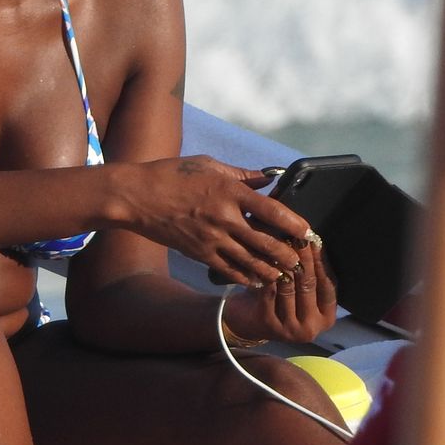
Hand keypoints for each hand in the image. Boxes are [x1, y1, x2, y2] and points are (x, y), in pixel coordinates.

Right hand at [125, 156, 312, 286]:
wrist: (137, 197)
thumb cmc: (172, 175)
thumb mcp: (209, 165)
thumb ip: (241, 175)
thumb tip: (267, 179)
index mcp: (230, 191)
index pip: (272, 211)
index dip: (294, 224)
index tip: (307, 232)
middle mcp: (224, 218)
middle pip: (266, 243)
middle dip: (287, 254)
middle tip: (300, 259)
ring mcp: (212, 238)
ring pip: (250, 261)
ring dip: (271, 270)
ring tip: (285, 274)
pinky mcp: (199, 253)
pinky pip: (229, 270)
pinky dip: (246, 277)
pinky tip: (257, 280)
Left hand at [221, 233, 338, 344]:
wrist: (249, 322)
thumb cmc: (281, 300)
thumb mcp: (302, 290)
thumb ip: (312, 273)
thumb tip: (315, 239)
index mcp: (326, 318)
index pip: (328, 285)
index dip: (322, 262)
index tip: (316, 240)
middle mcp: (311, 328)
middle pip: (309, 285)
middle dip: (304, 257)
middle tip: (298, 237)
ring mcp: (291, 329)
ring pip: (289, 287)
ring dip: (285, 262)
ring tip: (282, 242)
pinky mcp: (270, 325)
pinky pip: (270, 291)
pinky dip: (268, 272)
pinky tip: (265, 256)